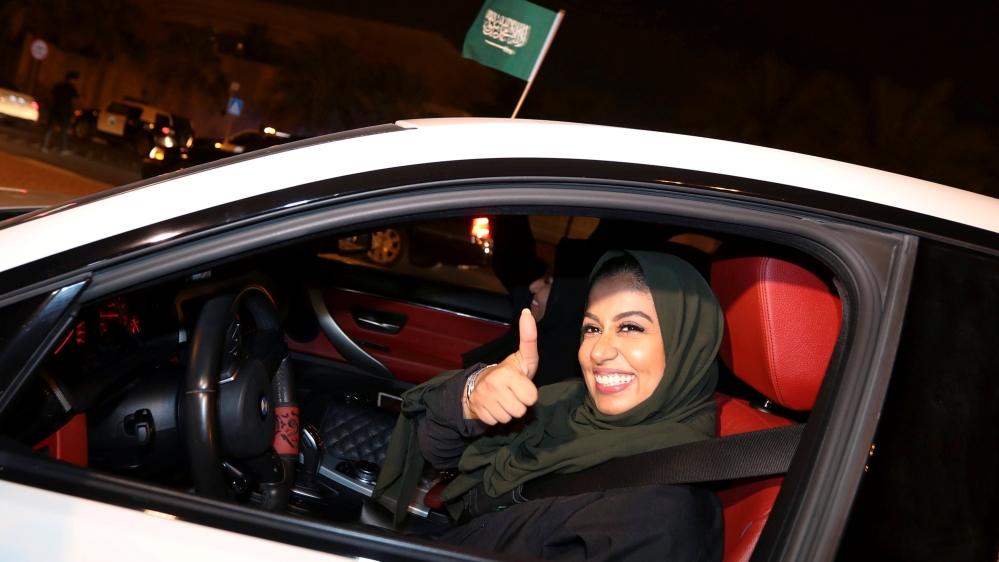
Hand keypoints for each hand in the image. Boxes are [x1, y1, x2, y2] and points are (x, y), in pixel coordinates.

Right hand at [463, 309, 539, 424]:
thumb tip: (527, 313)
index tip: (522, 385)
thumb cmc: (508, 372)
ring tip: (503, 399)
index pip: (532, 397)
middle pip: (521, 410)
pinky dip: (497, 417)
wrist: (479, 384)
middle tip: (512, 393)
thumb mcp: (523, 357)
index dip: (529, 394)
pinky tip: (494, 406)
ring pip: (509, 418)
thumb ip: (529, 338)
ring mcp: (483, 399)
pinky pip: (496, 422)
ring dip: (508, 411)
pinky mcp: (477, 411)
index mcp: (507, 373)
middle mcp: (493, 385)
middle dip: (519, 404)